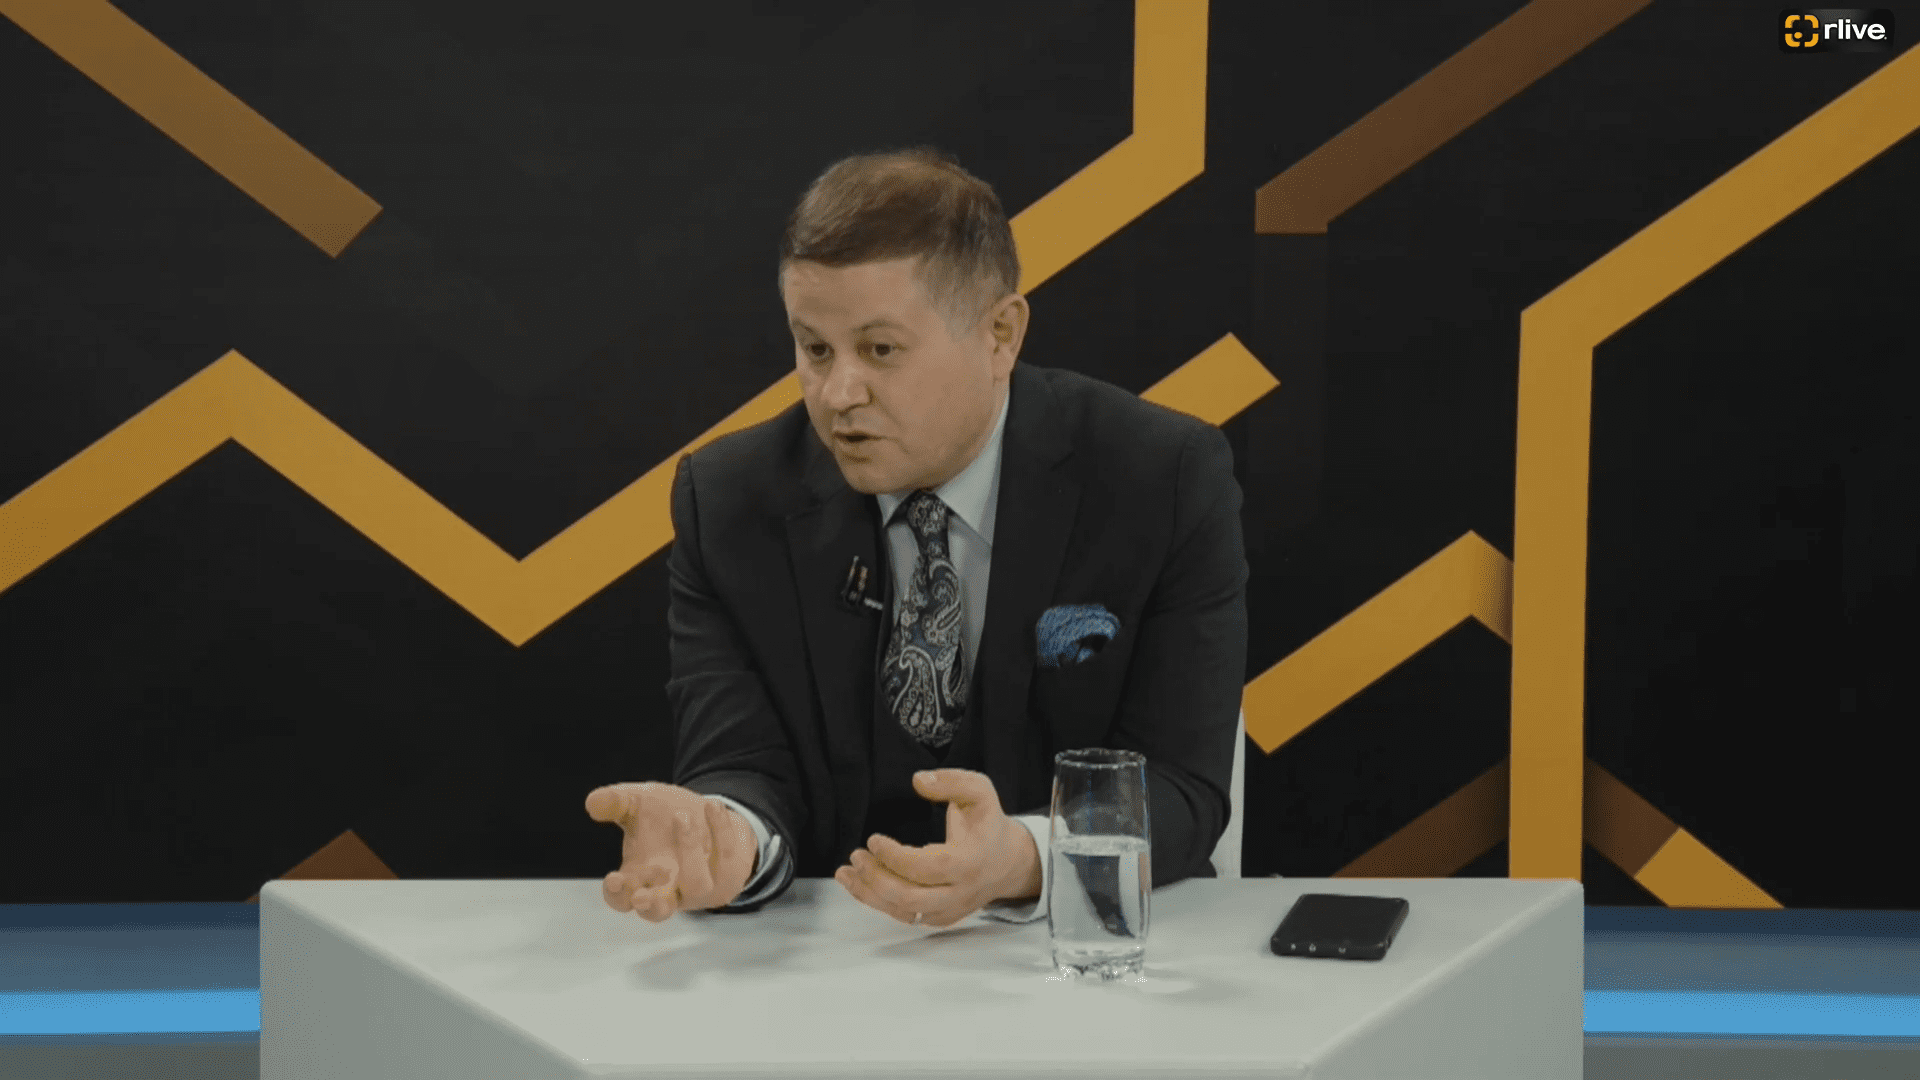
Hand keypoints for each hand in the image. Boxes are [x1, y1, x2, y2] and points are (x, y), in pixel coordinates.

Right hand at [584, 782, 756, 921]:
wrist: (707, 816)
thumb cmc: (663, 817)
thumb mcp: (638, 804)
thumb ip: (616, 803)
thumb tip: (592, 802)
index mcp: (638, 880)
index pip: (621, 900)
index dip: (616, 895)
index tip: (613, 880)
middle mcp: (668, 890)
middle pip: (657, 911)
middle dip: (650, 904)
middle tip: (644, 891)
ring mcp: (700, 887)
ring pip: (696, 885)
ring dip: (688, 852)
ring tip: (682, 817)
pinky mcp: (728, 876)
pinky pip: (727, 857)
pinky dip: (720, 830)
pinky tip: (711, 806)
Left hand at [835, 768, 1041, 927]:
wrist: (1008, 862)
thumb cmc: (988, 824)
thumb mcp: (979, 792)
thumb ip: (952, 781)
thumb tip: (918, 780)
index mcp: (969, 862)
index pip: (928, 868)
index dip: (896, 858)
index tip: (873, 839)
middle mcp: (960, 892)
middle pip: (911, 898)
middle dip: (876, 879)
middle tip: (856, 856)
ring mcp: (949, 909)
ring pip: (904, 912)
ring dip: (869, 894)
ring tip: (846, 873)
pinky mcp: (939, 917)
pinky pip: (905, 916)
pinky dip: (878, 903)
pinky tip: (859, 885)